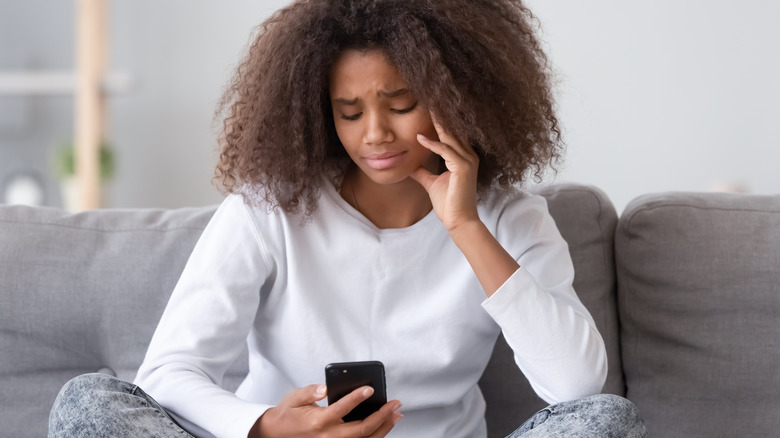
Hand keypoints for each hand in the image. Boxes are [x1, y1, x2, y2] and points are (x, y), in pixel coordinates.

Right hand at [250, 384, 401, 437]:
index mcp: (318, 421)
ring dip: (384, 428)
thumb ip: (310, 392)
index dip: (357, 398)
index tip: (370, 389)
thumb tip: (324, 387)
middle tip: (395, 403)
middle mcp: (328, 436)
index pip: (342, 408)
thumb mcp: (294, 398)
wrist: (277, 434)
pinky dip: (376, 436)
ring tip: (396, 414)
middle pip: (362, 429)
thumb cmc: (288, 415)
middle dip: (382, 415)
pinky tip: (385, 427)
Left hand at [410, 114, 480, 231]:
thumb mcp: (431, 183)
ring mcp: (468, 161)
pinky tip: (420, 138)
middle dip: (440, 116)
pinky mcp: (463, 168)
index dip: (440, 122)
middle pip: (452, 131)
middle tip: (428, 100)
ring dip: (437, 124)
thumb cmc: (448, 203)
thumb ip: (423, 172)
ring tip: (427, 109)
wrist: (459, 221)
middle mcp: (469, 156)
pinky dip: (432, 144)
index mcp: (464, 158)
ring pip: (450, 137)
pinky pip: (445, 150)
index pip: (451, 135)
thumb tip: (410, 166)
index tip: (428, 110)